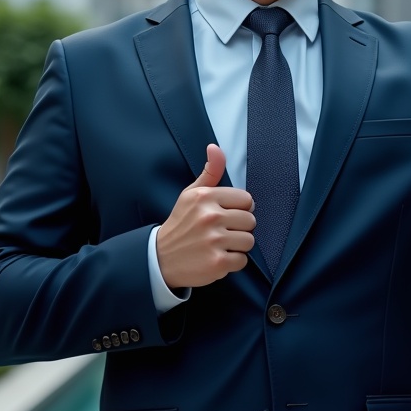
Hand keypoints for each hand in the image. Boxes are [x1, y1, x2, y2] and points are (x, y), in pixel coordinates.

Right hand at [155, 144, 255, 287]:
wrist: (160, 258)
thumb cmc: (180, 224)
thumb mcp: (191, 194)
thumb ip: (210, 172)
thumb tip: (215, 148)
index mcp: (205, 197)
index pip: (246, 200)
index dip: (240, 209)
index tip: (227, 215)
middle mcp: (210, 217)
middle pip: (250, 221)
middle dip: (239, 228)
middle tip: (222, 232)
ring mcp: (214, 240)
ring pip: (249, 241)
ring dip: (237, 246)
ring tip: (220, 245)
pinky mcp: (217, 262)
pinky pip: (242, 260)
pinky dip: (233, 262)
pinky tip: (217, 257)